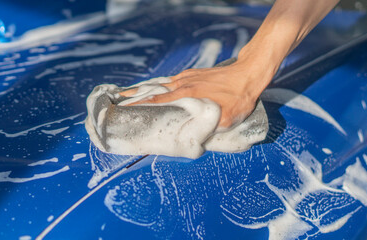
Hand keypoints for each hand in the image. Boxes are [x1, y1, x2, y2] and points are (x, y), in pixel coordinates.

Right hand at [120, 60, 273, 128]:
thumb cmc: (238, 98)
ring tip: (126, 95)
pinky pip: (170, 80)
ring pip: (159, 85)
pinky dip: (158, 85)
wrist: (249, 73)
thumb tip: (195, 142)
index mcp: (186, 96)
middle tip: (117, 102)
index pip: (156, 101)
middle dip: (133, 97)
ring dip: (143, 90)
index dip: (138, 106)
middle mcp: (182, 85)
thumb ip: (208, 131)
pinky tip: (154, 87)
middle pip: (152, 91)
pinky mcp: (193, 74)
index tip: (122, 110)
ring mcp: (187, 78)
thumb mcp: (225, 121)